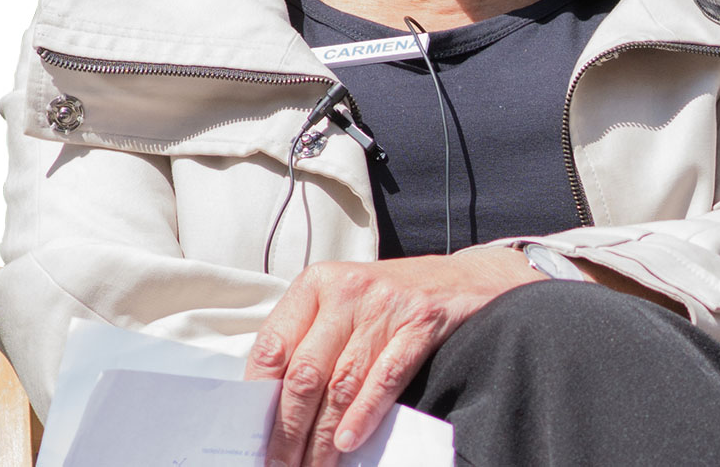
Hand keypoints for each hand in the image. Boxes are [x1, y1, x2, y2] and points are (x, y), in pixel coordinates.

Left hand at [245, 247, 543, 466]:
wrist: (466, 278)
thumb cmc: (393, 297)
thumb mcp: (344, 301)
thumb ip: (310, 338)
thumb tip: (271, 405)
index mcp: (317, 283)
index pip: (272, 346)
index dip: (258, 399)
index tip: (253, 437)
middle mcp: (347, 289)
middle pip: (304, 373)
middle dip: (288, 431)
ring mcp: (385, 306)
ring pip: (341, 383)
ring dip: (323, 437)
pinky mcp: (420, 323)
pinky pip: (386, 377)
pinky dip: (365, 414)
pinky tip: (350, 442)